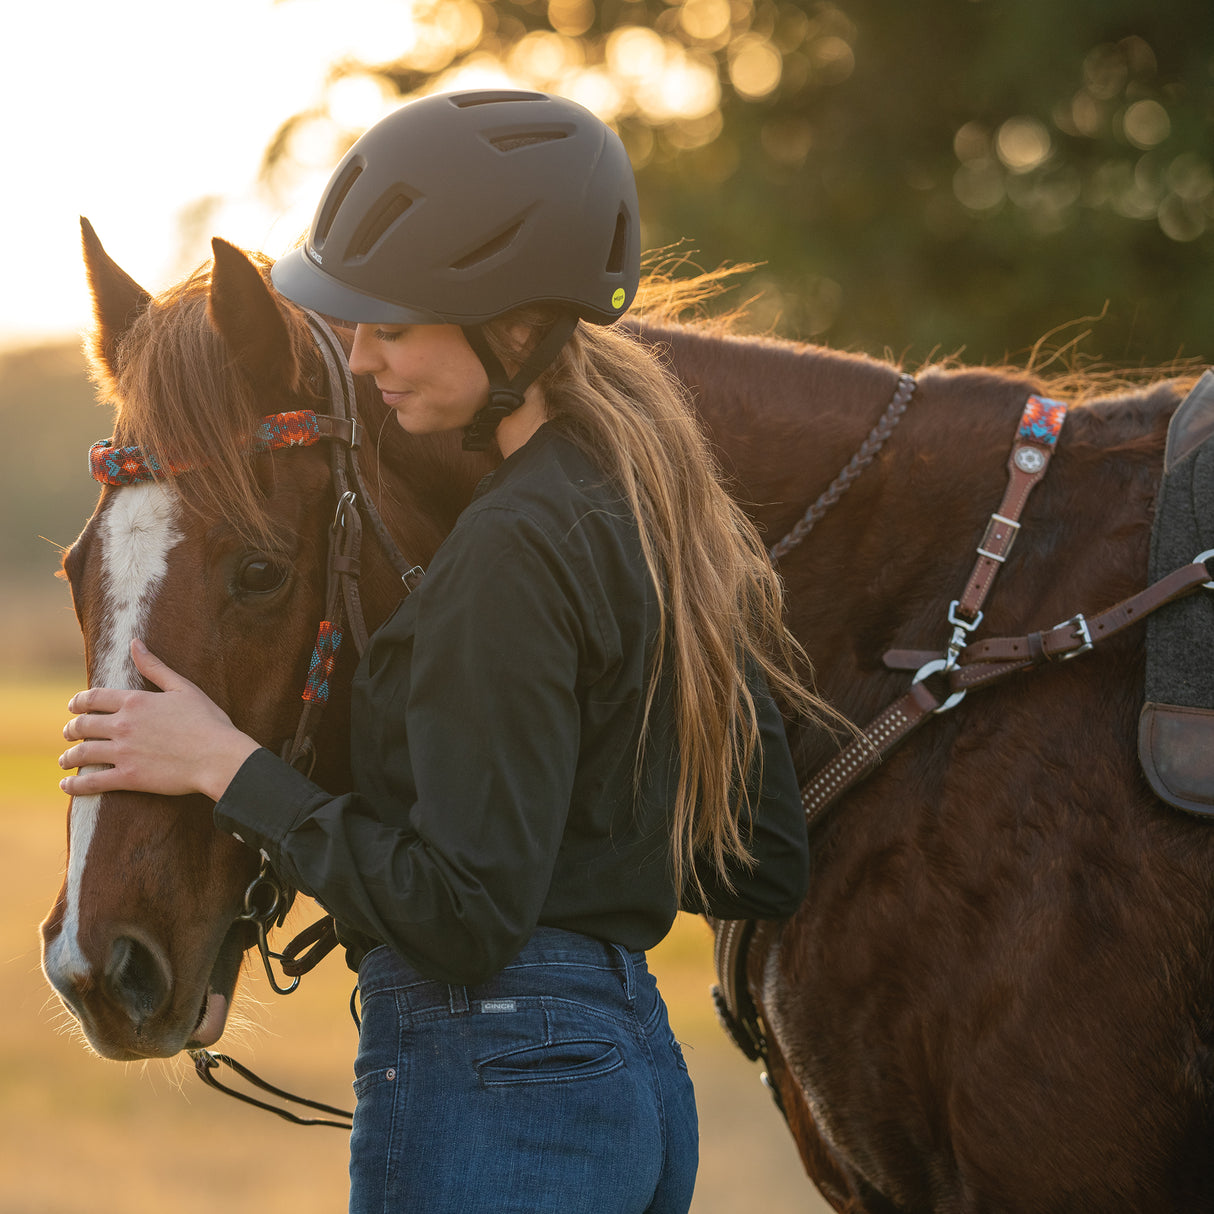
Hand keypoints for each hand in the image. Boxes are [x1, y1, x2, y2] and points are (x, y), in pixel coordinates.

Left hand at [58, 638, 259, 801]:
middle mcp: (123, 725)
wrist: (218, 757)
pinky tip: (67, 785)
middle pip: (83, 725)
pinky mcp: (128, 777)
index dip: (79, 702)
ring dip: (69, 756)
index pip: (94, 698)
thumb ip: (155, 667)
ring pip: (82, 753)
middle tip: (69, 733)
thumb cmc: (208, 722)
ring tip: (65, 760)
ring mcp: (123, 752)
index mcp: (136, 701)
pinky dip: (75, 785)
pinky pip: (92, 781)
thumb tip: (135, 643)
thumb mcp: (183, 688)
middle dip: (72, 729)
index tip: (73, 706)